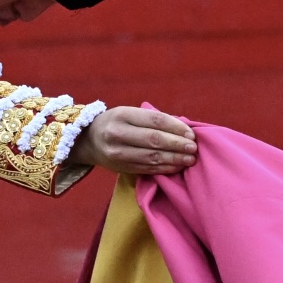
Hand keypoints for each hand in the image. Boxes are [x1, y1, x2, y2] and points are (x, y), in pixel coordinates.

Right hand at [77, 107, 197, 175]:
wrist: (89, 141)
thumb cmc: (116, 123)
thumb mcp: (129, 113)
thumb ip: (152, 119)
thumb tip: (183, 128)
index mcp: (122, 115)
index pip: (155, 121)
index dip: (176, 127)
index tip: (191, 133)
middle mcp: (118, 134)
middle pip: (155, 140)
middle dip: (178, 144)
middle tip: (194, 147)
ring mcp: (119, 153)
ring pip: (152, 157)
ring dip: (175, 159)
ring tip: (190, 159)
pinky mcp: (122, 168)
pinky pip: (148, 169)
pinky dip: (165, 168)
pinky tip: (177, 167)